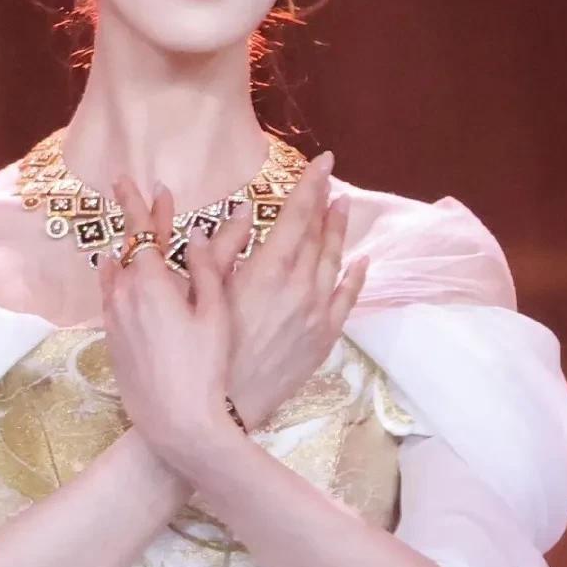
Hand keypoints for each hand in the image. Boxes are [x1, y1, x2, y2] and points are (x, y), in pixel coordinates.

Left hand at [96, 173, 235, 462]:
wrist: (175, 422)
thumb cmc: (206, 369)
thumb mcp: (215, 314)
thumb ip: (206, 270)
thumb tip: (197, 235)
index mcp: (151, 284)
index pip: (141, 233)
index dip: (140, 205)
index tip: (132, 181)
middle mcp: (124, 297)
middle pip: (127, 250)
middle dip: (134, 223)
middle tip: (131, 195)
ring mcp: (114, 321)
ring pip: (115, 275)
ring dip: (127, 253)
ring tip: (133, 240)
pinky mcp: (112, 342)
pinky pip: (112, 299)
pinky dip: (120, 281)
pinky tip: (126, 282)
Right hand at [213, 150, 369, 430]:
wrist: (229, 404)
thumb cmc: (208, 346)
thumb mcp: (206, 291)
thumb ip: (221, 249)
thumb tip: (238, 214)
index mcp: (269, 270)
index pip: (297, 215)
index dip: (311, 185)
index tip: (323, 162)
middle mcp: (301, 286)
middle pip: (319, 234)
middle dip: (325, 203)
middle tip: (330, 180)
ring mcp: (317, 313)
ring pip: (335, 262)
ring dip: (339, 232)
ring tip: (342, 208)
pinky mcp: (324, 337)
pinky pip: (347, 299)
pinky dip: (356, 276)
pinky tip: (360, 261)